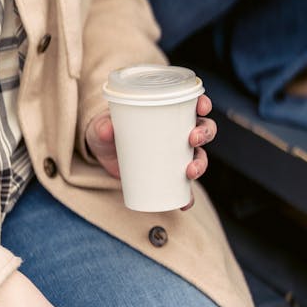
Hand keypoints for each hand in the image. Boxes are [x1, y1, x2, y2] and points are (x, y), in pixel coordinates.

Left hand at [85, 94, 216, 202]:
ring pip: (200, 155)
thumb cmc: (106, 130)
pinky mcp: (169, 174)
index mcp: (168, 111)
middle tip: (192, 139)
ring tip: (190, 171)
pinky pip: (185, 186)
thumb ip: (103, 127)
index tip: (201, 106)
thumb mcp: (102, 126)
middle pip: (204, 128)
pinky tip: (185, 203)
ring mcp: (176, 153)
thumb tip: (107, 129)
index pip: (193, 103)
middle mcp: (178, 131)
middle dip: (204, 133)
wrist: (101, 154)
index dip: (203, 103)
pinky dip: (188, 196)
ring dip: (201, 163)